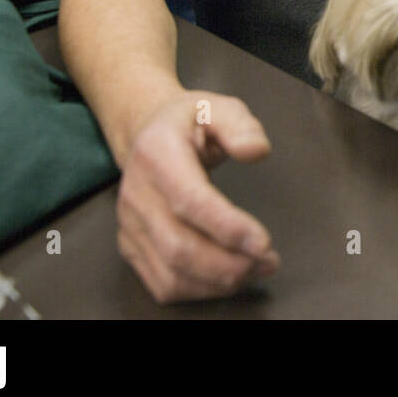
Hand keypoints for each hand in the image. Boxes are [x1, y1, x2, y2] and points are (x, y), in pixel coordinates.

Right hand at [115, 90, 278, 301]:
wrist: (145, 132)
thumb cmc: (189, 121)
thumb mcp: (218, 105)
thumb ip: (240, 125)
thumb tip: (256, 151)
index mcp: (157, 153)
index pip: (189, 200)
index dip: (226, 227)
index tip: (263, 243)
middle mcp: (136, 193)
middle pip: (178, 245)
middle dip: (228, 263)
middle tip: (269, 261)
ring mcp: (128, 224)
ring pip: (170, 272)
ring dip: (218, 281)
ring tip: (257, 270)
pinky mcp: (130, 246)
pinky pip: (162, 283)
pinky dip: (200, 290)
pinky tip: (229, 277)